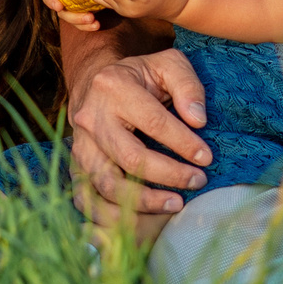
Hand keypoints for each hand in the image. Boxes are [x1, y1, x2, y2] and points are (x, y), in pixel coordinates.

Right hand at [66, 46, 210, 217]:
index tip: (206, 158)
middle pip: (130, 157)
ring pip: (107, 184)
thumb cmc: (140, 76)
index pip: (153, 122)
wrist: (94, 82)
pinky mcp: (76, 166)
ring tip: (175, 203)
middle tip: (197, 181)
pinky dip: (111, 215)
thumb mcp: (168, 64)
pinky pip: (87, 199)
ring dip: (144, 201)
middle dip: (169, 174)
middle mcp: (92, 117)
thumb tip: (198, 120)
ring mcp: (80, 145)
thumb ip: (188, 87)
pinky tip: (140, 219)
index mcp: (114, 87)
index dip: (182, 143)